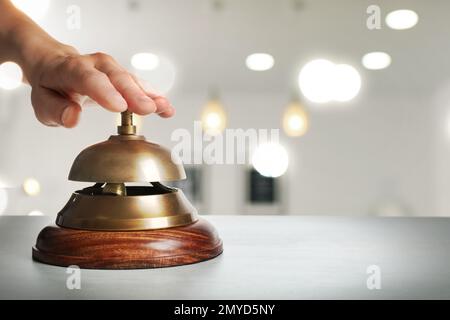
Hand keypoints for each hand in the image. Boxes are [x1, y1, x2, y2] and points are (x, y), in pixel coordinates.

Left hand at [28, 48, 174, 127]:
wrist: (56, 65)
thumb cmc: (51, 86)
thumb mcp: (42, 103)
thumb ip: (56, 111)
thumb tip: (73, 117)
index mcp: (71, 69)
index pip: (88, 78)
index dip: (105, 91)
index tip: (119, 106)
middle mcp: (95, 64)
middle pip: (116, 77)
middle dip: (133, 93)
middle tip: (147, 109)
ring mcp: (112, 69)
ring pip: (131, 80)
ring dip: (150, 95)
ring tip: (164, 108)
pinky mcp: (124, 77)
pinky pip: (140, 85)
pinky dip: (154, 96)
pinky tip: (166, 108)